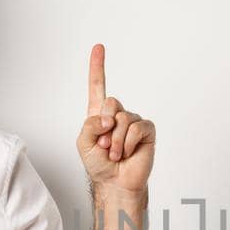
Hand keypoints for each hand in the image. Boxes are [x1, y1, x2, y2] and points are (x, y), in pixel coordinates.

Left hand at [76, 44, 154, 192]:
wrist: (115, 183)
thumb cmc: (99, 165)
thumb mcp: (83, 143)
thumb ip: (90, 125)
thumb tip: (109, 118)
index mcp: (100, 114)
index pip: (98, 86)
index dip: (98, 66)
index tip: (98, 46)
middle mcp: (117, 114)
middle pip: (110, 102)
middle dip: (104, 126)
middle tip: (104, 146)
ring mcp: (133, 121)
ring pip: (122, 118)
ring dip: (115, 141)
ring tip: (114, 154)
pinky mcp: (146, 130)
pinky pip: (136, 128)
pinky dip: (127, 143)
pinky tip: (127, 153)